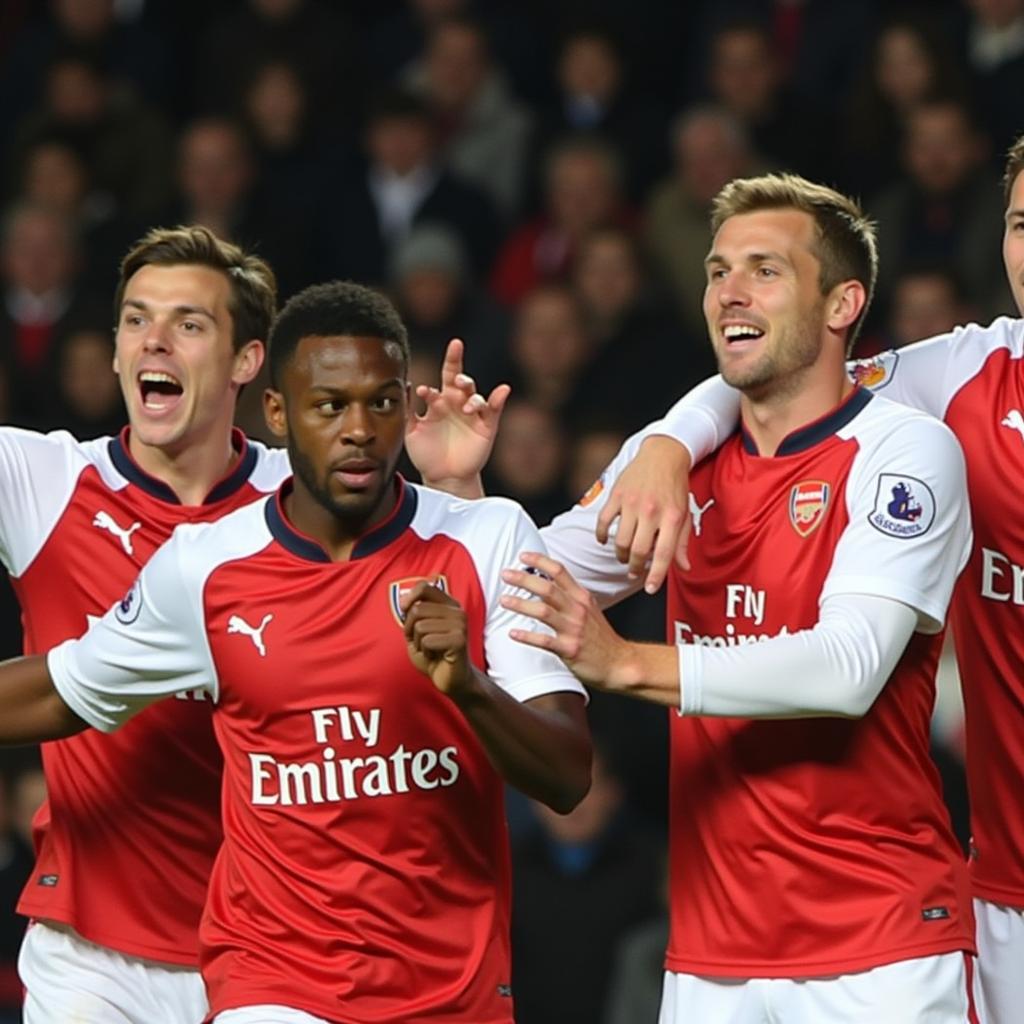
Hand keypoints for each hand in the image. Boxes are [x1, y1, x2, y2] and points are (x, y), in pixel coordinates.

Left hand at [401, 580, 473, 695]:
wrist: (450, 679)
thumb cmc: (433, 654)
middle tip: (419, 642)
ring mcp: (460, 625)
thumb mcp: (418, 630)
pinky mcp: (459, 640)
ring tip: (428, 650)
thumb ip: (413, 613)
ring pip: (420, 626)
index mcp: (449, 604)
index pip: (424, 587)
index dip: (409, 597)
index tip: (404, 611)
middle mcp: (457, 611)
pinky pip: (428, 641)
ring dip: (418, 643)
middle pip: (418, 610)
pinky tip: (434, 656)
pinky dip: (425, 652)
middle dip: (410, 629)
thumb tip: (403, 600)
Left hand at [405, 338, 510, 495]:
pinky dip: (499, 398)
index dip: (447, 362)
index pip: (445, 375)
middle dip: (458, 365)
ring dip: (471, 395)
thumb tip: (405, 385)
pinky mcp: (486, 427)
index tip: (440, 360)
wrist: (442, 477)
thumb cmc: (426, 452)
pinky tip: (502, 390)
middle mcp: (458, 402)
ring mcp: (473, 414)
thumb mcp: (411, 431)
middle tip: (455, 364)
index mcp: (441, 399)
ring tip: (466, 406)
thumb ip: (408, 409)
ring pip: (475, 396)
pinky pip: (495, 410)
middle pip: (460, 378)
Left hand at [500, 552, 636, 691]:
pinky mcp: (569, 649)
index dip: (539, 561)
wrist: (620, 662)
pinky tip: (513, 633)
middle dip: (524, 579)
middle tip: (506, 574)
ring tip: (504, 600)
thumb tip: (544, 584)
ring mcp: (573, 629)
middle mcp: (577, 610)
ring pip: (543, 611)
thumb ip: (568, 595)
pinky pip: (544, 641)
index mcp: (581, 597)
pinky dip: (527, 636)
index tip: (523, 556)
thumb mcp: (589, 609)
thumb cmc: (601, 637)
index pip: (559, 571)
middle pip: (547, 588)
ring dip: (521, 604)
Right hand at [595, 435, 692, 592]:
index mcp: (673, 517)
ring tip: (626, 557)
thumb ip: (683, 543)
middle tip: (635, 572)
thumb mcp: (685, 514)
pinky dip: (601, 535)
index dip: (656, 576)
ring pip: (621, 541)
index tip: (649, 589)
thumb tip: (685, 568)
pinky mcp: (617, 495)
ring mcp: (632, 503)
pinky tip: (605, 540)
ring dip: (622, 555)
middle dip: (636, 568)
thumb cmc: (676, 488)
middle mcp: (652, 511)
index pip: (663, 554)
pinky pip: (603, 522)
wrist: (663, 454)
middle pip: (639, 552)